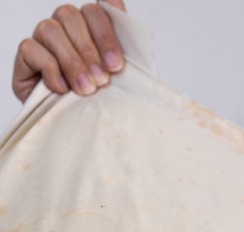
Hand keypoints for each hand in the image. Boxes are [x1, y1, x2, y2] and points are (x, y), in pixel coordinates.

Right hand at [12, 0, 126, 101]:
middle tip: (103, 80)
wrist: (75, 125)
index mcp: (92, 26)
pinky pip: (32, 49)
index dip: (107, 27)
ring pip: (50, 30)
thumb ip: (129, 58)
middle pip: (72, 15)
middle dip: (90, 50)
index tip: (117, 62)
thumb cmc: (101, 99)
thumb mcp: (122, 80)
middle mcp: (66, 26)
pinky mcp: (25, 55)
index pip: (99, 9)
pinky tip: (62, 89)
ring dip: (71, 61)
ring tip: (86, 88)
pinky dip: (50, 69)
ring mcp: (43, 38)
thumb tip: (136, 40)